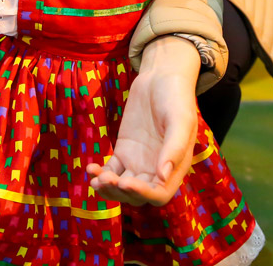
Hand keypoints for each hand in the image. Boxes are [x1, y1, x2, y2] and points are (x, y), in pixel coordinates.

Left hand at [87, 36, 198, 205]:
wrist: (161, 77)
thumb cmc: (176, 97)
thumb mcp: (180, 119)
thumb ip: (174, 148)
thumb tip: (162, 177)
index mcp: (175, 167)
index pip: (159, 193)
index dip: (143, 194)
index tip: (126, 183)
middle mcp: (157, 169)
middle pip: (137, 195)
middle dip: (120, 192)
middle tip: (106, 178)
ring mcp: (139, 162)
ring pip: (121, 186)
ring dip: (108, 187)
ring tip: (95, 177)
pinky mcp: (124, 151)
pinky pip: (111, 170)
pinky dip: (101, 173)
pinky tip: (91, 168)